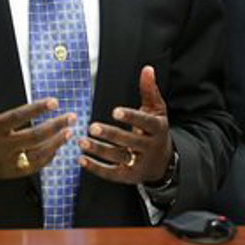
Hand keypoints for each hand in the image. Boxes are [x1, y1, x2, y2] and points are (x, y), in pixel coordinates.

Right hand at [0, 62, 74, 179]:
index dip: (38, 109)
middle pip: (34, 137)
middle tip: (72, 117)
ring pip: (37, 155)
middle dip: (56, 127)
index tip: (55, 101)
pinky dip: (46, 158)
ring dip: (56, 143)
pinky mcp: (7, 173)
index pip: (18, 117)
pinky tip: (57, 147)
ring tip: (70, 132)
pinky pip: (32, 167)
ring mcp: (5, 163)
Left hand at [78, 65, 172, 183]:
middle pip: (129, 141)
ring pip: (118, 157)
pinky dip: (95, 168)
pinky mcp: (129, 176)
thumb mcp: (157, 110)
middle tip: (91, 127)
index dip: (130, 117)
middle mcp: (150, 147)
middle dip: (110, 135)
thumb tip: (147, 68)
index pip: (145, 122)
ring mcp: (140, 163)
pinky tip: (81, 159)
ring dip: (99, 150)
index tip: (114, 111)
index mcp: (158, 129)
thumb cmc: (155, 130)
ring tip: (82, 142)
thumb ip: (149, 90)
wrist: (163, 162)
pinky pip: (111, 173)